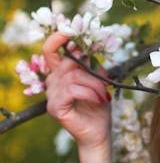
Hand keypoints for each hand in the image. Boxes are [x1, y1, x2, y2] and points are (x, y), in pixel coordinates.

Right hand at [43, 33, 111, 152]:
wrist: (99, 132)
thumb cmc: (99, 105)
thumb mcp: (98, 79)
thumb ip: (91, 64)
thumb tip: (89, 46)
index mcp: (60, 73)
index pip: (50, 50)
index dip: (58, 38)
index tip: (72, 30)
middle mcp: (52, 82)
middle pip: (68, 62)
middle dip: (92, 70)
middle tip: (106, 81)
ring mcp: (51, 96)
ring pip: (73, 76)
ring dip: (95, 83)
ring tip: (105, 93)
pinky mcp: (55, 108)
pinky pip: (72, 90)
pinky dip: (90, 92)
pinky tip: (99, 99)